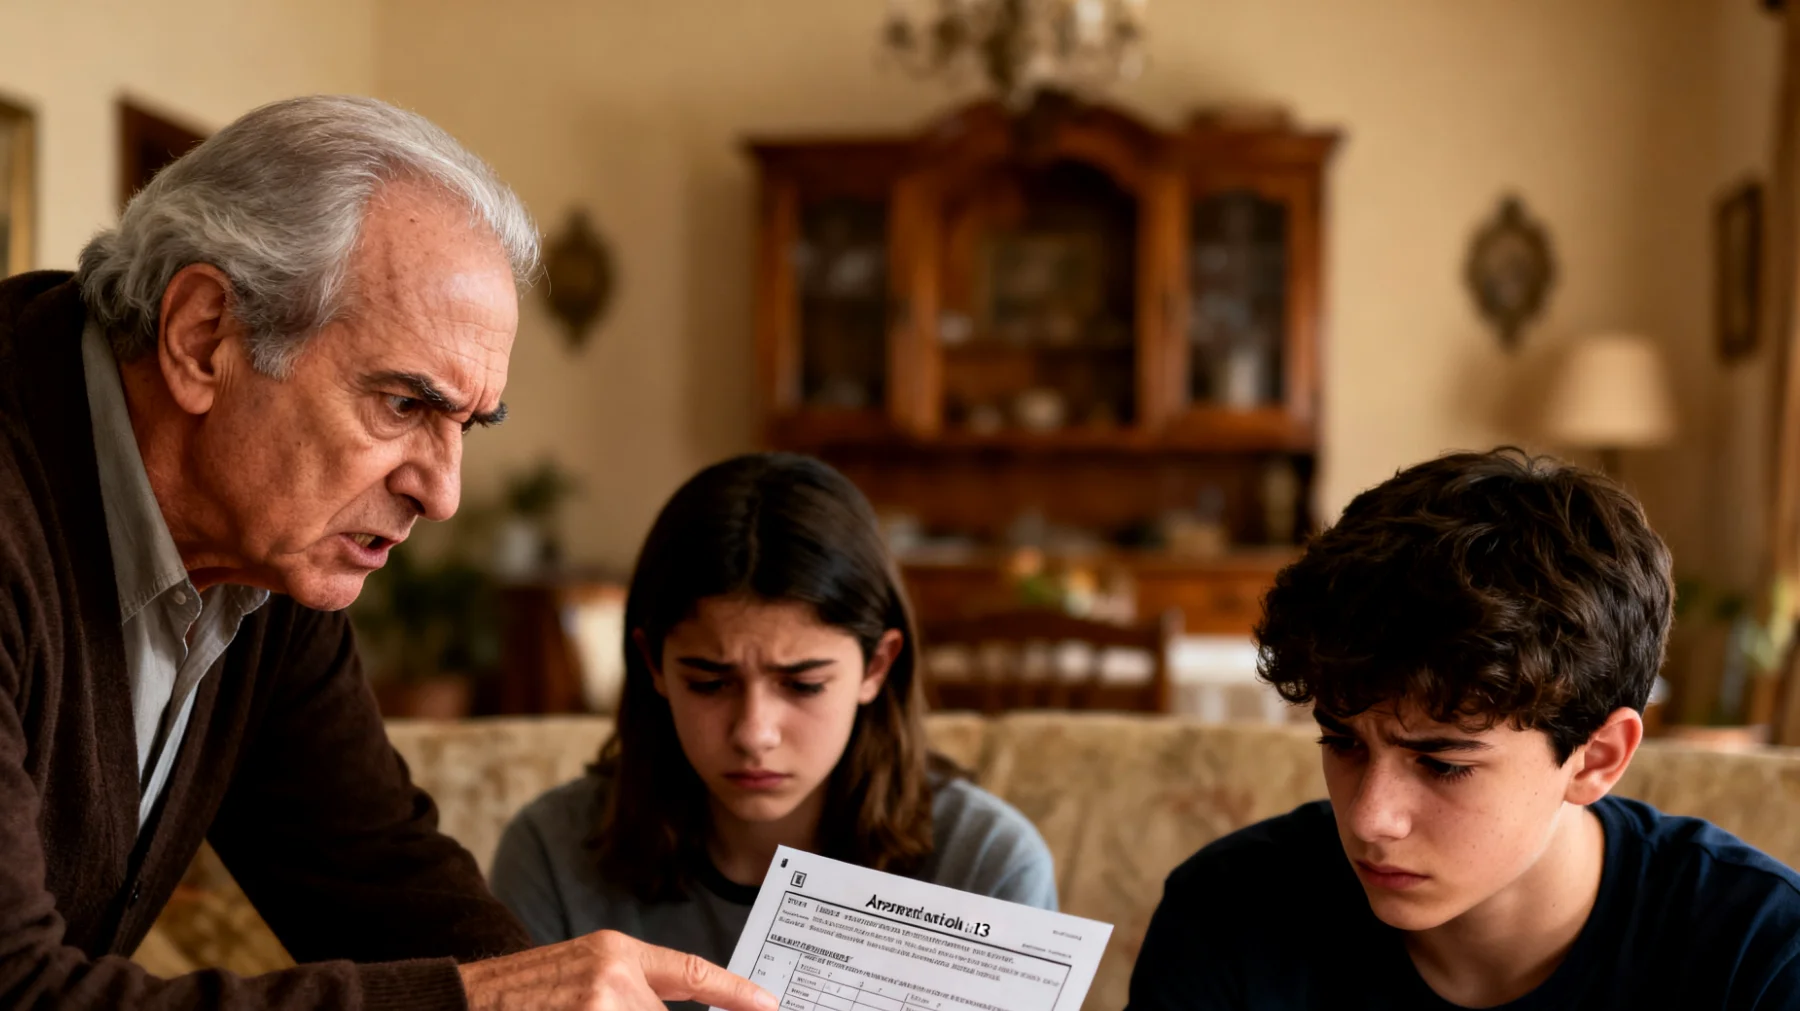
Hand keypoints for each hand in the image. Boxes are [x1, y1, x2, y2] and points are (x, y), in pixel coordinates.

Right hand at [458, 929, 778, 1010]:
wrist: (457, 1000)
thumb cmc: (520, 996)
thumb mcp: (579, 975)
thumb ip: (627, 991)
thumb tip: (672, 1007)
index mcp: (615, 953)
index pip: (691, 973)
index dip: (734, 991)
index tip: (770, 1005)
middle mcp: (612, 976)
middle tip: (662, 1010)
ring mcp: (597, 1005)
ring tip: (584, 1009)